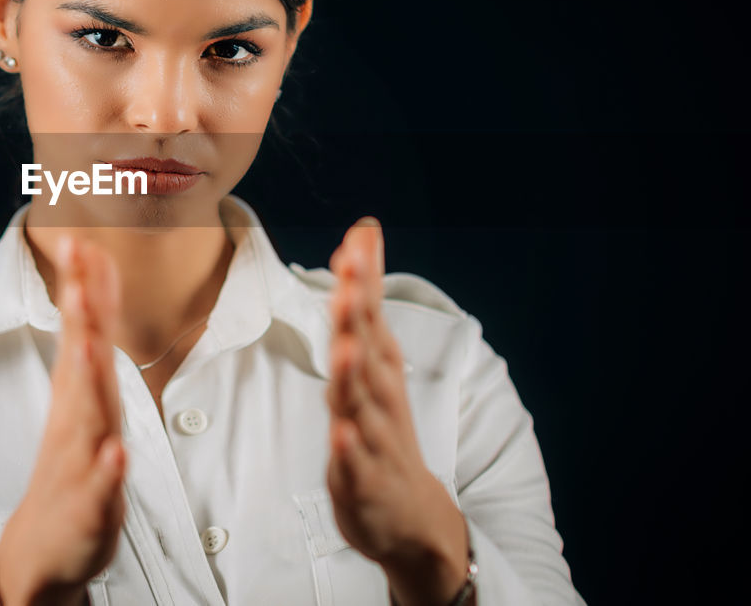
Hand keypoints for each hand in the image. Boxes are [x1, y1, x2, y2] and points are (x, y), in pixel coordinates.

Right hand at [0, 235, 125, 605]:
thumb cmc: (71, 461)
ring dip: (86, 383)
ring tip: (88, 348)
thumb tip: (94, 271)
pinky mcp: (90, 507)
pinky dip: (107, 471)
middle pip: (80, 362)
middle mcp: (76, 420)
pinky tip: (115, 454)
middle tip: (77, 274)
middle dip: (81, 318)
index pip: (80, 330)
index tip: (79, 240)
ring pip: (85, 420)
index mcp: (76, 392)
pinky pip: (100, 487)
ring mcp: (80, 463)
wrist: (46, 547)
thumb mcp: (85, 392)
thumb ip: (92, 333)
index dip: (82, 286)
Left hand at [324, 217, 470, 605]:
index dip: (363, 276)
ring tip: (346, 346)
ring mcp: (374, 439)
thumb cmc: (383, 427)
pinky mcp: (363, 480)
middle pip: (367, 349)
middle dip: (357, 311)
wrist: (410, 515)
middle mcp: (381, 396)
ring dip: (354, 374)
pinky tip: (341, 431)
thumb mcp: (372, 360)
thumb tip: (360, 238)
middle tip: (349, 273)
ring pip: (362, 403)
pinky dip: (348, 447)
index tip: (359, 236)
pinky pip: (354, 463)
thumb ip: (362, 301)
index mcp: (379, 366)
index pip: (370, 313)